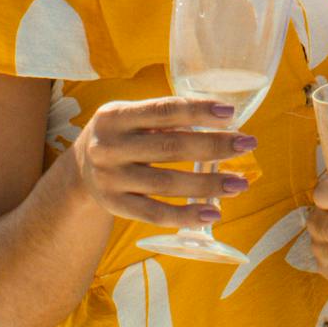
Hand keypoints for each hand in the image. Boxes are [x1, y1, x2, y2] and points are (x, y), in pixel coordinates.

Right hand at [68, 97, 254, 228]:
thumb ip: (164, 117)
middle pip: (170, 147)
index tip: (231, 113)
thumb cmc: (121, 135)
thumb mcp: (130, 116)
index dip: (198, 111)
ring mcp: (111, 180)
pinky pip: (155, 214)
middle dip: (214, 146)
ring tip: (240, 183)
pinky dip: (185, 216)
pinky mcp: (116, 206)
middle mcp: (109, 147)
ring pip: (166, 184)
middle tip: (248, 144)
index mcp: (115, 116)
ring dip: (207, 184)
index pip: (163, 110)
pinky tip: (212, 213)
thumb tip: (220, 120)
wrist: (79, 170)